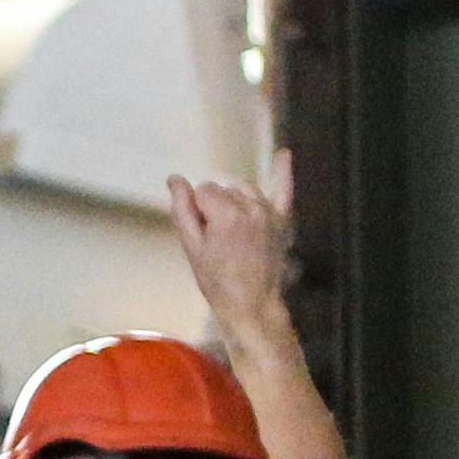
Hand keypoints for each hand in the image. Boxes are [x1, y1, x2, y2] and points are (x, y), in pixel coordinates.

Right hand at [165, 173, 294, 347]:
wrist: (251, 304)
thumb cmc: (217, 281)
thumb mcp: (192, 248)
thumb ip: (182, 210)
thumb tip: (174, 179)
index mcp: (226, 212)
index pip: (203, 190)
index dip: (198, 211)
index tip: (203, 235)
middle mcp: (251, 206)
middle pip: (223, 189)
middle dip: (215, 207)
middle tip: (217, 240)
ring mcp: (270, 211)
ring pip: (244, 189)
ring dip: (235, 201)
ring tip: (233, 231)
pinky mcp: (282, 220)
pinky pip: (283, 189)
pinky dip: (283, 172)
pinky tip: (283, 154)